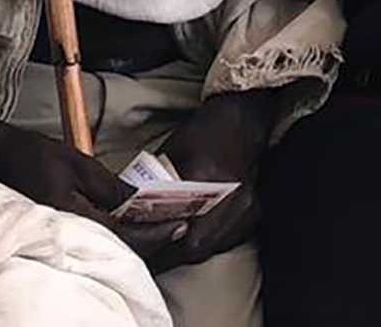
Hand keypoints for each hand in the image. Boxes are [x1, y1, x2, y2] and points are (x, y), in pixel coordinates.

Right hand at [0, 96, 189, 264]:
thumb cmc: (30, 154)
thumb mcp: (76, 163)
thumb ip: (110, 187)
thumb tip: (140, 204)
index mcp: (70, 216)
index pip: (124, 235)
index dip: (157, 232)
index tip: (182, 225)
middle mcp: (63, 235)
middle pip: (117, 250)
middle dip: (150, 242)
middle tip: (178, 227)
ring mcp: (56, 237)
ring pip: (104, 249)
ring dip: (133, 240)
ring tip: (159, 225)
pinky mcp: (52, 234)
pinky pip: (89, 242)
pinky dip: (113, 237)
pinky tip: (126, 224)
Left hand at [138, 89, 279, 272]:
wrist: (242, 122)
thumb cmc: (203, 133)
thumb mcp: (171, 154)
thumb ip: (155, 186)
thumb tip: (127, 215)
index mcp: (209, 177)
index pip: (180, 229)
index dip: (159, 247)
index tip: (140, 253)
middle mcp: (234, 197)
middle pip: (198, 246)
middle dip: (170, 255)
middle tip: (148, 257)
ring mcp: (248, 207)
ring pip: (212, 248)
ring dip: (187, 253)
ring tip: (165, 252)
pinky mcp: (254, 213)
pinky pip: (226, 241)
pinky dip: (206, 244)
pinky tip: (191, 239)